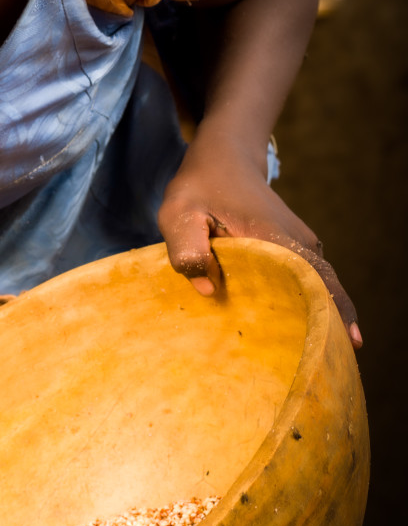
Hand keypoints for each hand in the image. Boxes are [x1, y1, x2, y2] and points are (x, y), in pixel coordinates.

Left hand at [158, 132, 361, 346]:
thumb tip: (205, 288)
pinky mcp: (294, 248)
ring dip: (321, 316)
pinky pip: (308, 280)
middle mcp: (298, 241)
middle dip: (331, 325)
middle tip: (328, 367)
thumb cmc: (200, 186)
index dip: (334, 309)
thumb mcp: (179, 211)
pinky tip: (299, 331)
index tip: (347, 343)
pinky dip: (309, 303)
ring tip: (315, 359)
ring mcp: (300, 243)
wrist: (223, 158)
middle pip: (326, 288)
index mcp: (275, 236)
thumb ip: (187, 246)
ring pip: (319, 285)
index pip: (316, 276)